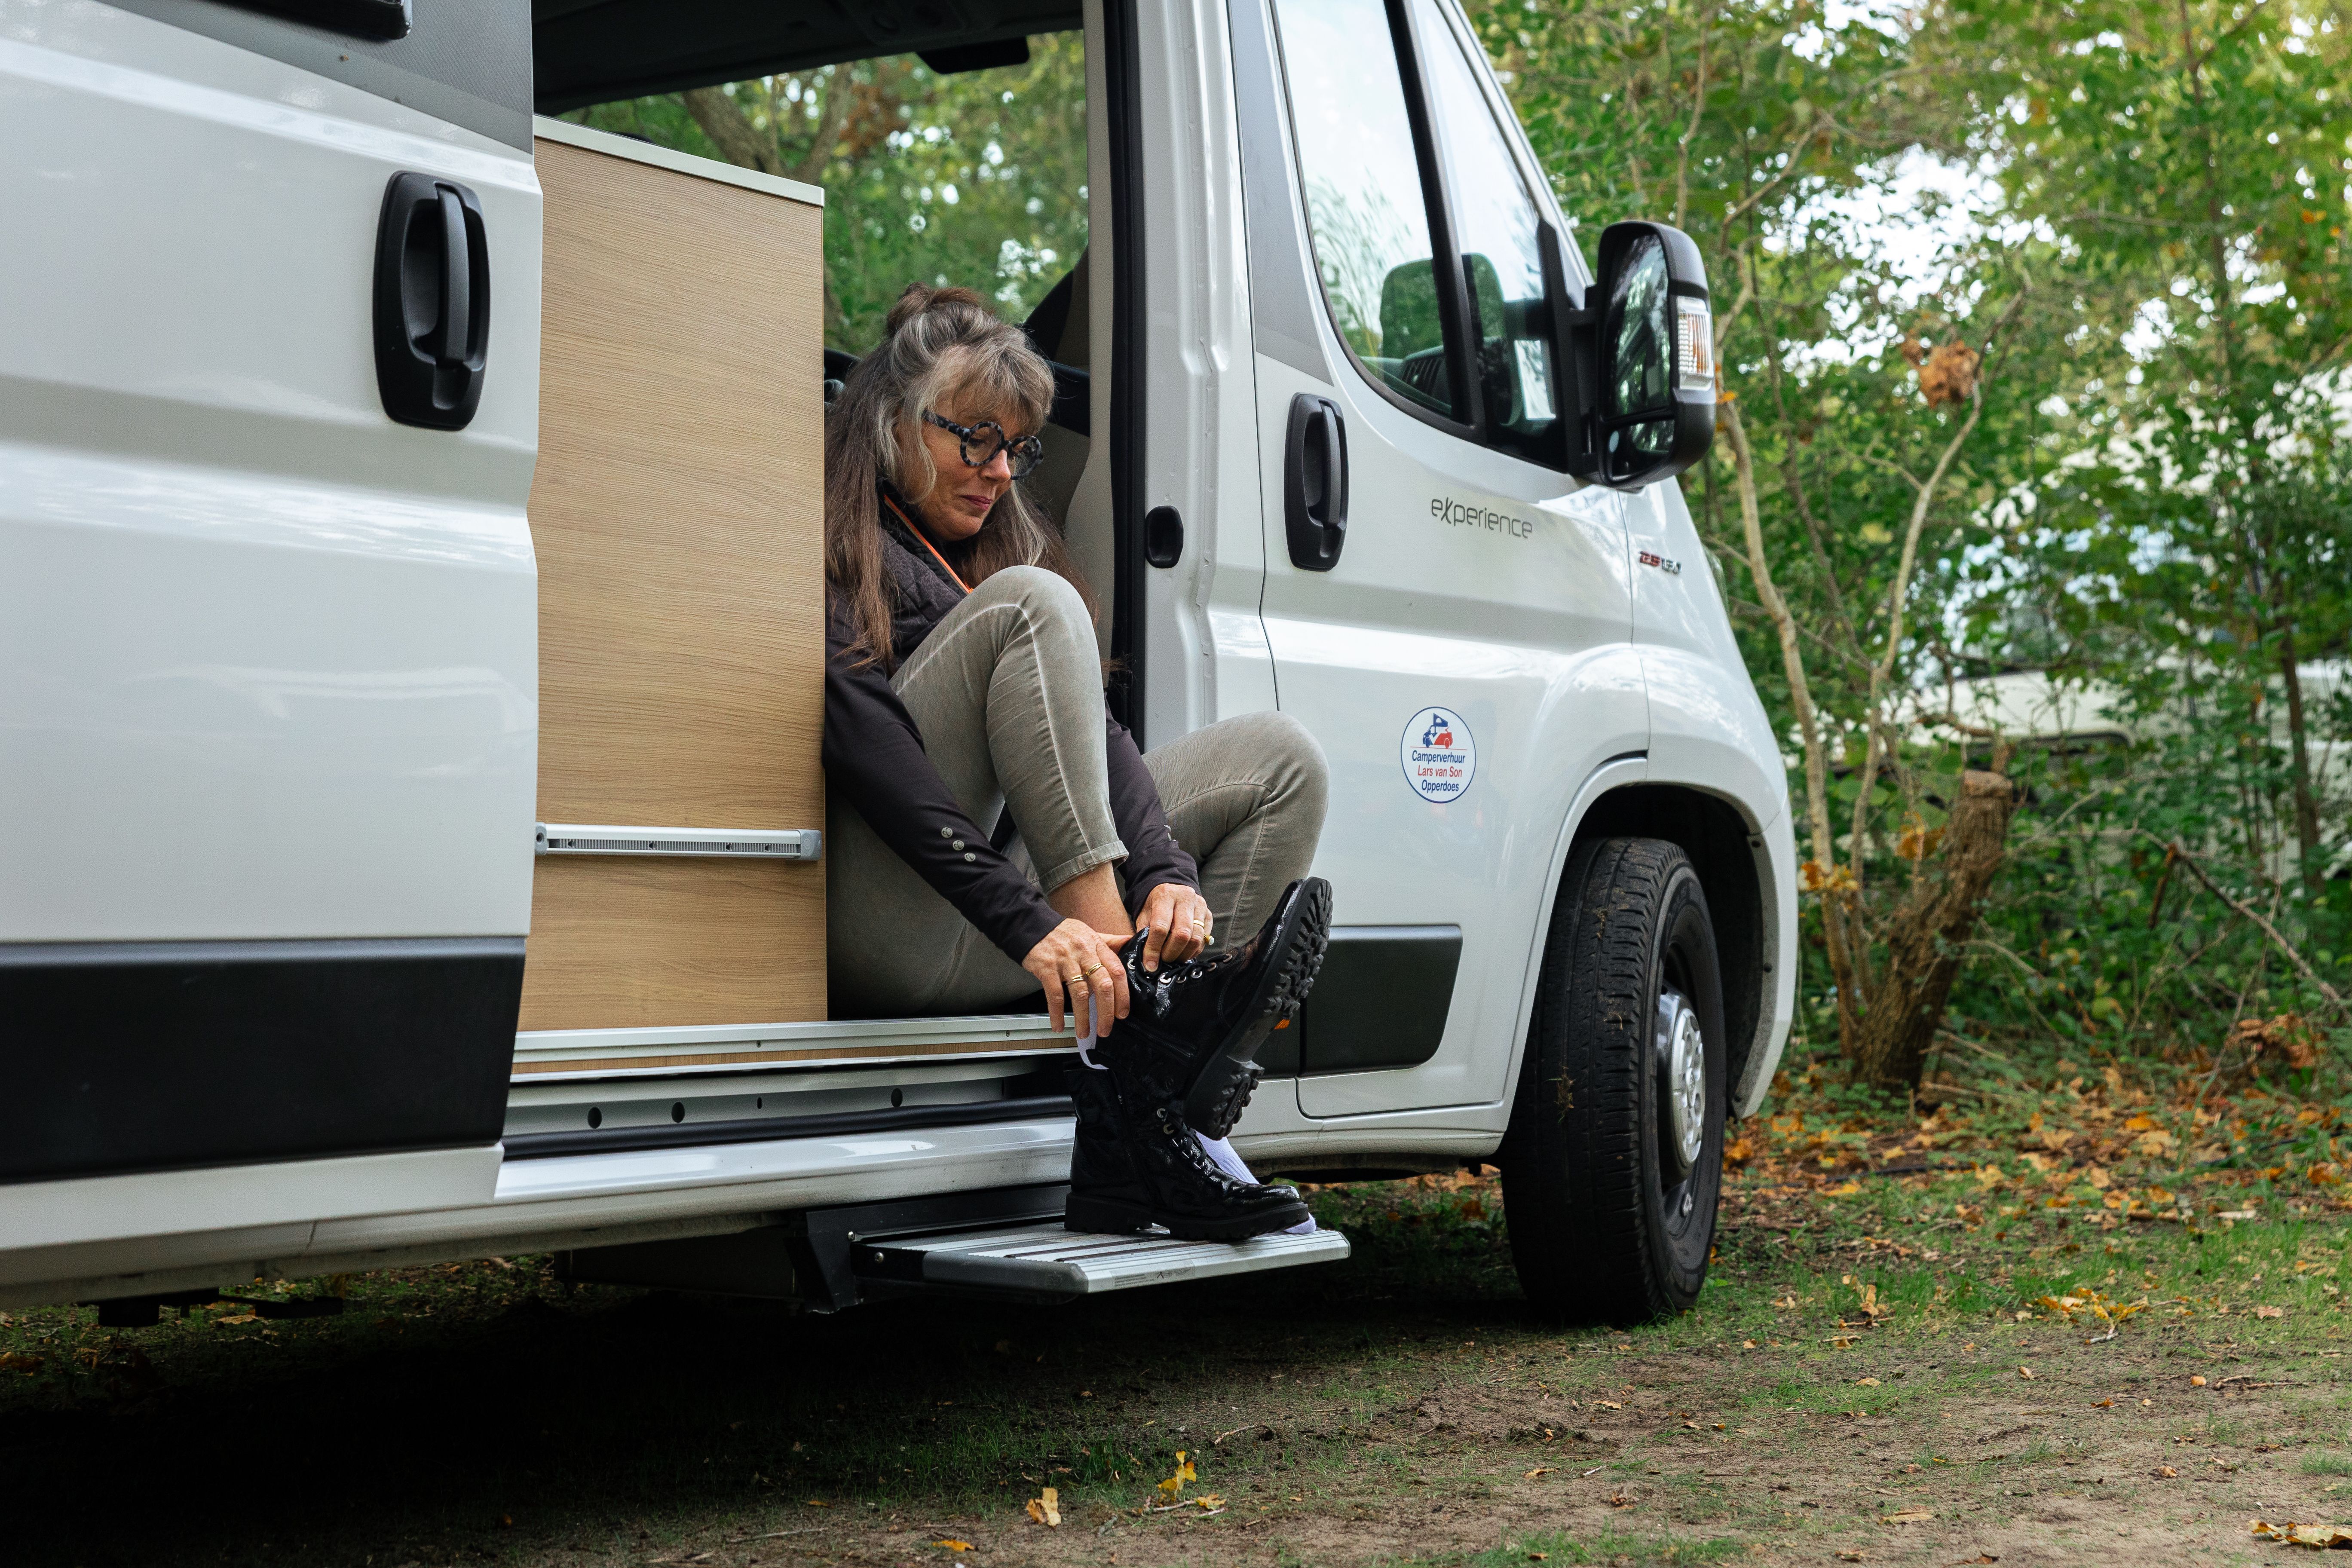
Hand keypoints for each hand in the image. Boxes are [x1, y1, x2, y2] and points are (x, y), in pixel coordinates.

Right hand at [1022, 918, 1131, 1035]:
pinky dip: (1057, 1013)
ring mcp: (1065, 960)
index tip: (1122, 1013)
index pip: (1117, 971)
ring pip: (1080, 993)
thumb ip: (1110, 941)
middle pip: (1103, 985)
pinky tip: (1058, 1024)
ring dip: (1083, 1017)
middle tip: (1105, 1029)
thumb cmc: (1062, 932)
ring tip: (1083, 1031)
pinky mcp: (1047, 967)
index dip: (1122, 995)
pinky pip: (1055, 994)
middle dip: (1106, 1012)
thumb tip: (1130, 942)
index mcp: (1096, 945)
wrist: (1031, 924)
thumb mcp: (1089, 932)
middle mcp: (1083, 952)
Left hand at [1135, 883, 1213, 972]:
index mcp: (1165, 896)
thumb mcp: (1144, 914)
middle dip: (1171, 953)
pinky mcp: (1208, 914)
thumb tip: (1147, 959)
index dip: (1154, 948)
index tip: (1150, 964)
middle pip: (1182, 934)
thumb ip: (1144, 933)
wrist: (1172, 889)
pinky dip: (1194, 951)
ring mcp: (1200, 906)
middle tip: (1163, 960)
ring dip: (1184, 954)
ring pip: (1196, 938)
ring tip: (1173, 958)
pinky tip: (1184, 952)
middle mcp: (1185, 898)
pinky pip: (1204, 939)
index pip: (1160, 927)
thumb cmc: (1155, 904)